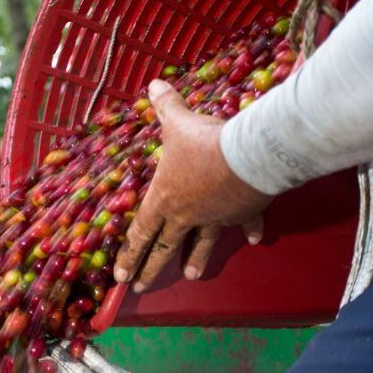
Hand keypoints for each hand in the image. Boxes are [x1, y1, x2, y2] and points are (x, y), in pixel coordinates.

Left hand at [114, 79, 270, 291]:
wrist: (249, 155)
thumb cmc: (205, 143)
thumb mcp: (179, 122)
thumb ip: (166, 106)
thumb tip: (152, 85)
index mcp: (165, 198)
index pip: (140, 232)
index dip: (129, 254)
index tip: (121, 277)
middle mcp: (187, 215)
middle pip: (165, 248)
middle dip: (151, 269)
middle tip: (141, 288)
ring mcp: (215, 218)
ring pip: (202, 244)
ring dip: (196, 260)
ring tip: (191, 276)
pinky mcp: (242, 214)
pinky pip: (244, 225)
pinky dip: (249, 231)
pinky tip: (251, 240)